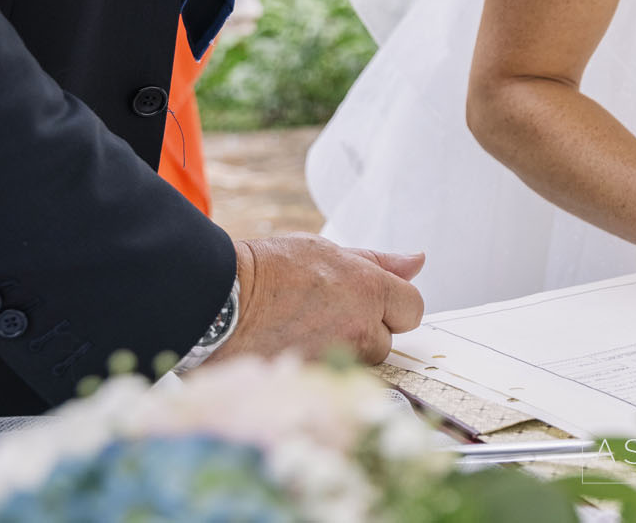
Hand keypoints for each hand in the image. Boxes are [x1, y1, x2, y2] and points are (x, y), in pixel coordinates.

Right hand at [210, 235, 425, 367]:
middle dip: (366, 331)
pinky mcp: (313, 384)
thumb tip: (418, 261)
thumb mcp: (328, 251)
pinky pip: (330, 380)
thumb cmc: (270, 269)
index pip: (413, 308)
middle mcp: (360, 329)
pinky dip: (317, 370)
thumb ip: (378, 261)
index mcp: (370, 291)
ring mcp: (336, 361)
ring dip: (342, 352)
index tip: (369, 300)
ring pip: (358, 364)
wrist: (217, 302)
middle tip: (326, 314)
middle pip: (387, 341)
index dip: (393, 304)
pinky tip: (292, 352)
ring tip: (304, 332)